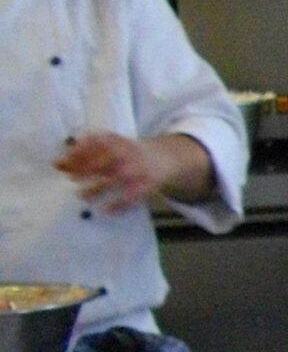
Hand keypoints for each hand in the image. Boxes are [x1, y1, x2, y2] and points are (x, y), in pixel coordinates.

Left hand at [55, 133, 207, 211]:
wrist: (164, 157)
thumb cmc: (127, 152)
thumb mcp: (110, 144)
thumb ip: (87, 151)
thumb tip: (58, 164)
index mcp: (116, 141)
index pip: (93, 145)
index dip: (76, 154)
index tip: (61, 163)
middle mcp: (127, 153)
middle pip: (103, 161)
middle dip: (85, 169)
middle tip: (71, 178)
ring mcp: (138, 169)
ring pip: (115, 179)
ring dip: (97, 188)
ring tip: (81, 195)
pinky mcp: (147, 184)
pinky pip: (131, 196)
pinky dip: (118, 204)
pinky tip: (106, 210)